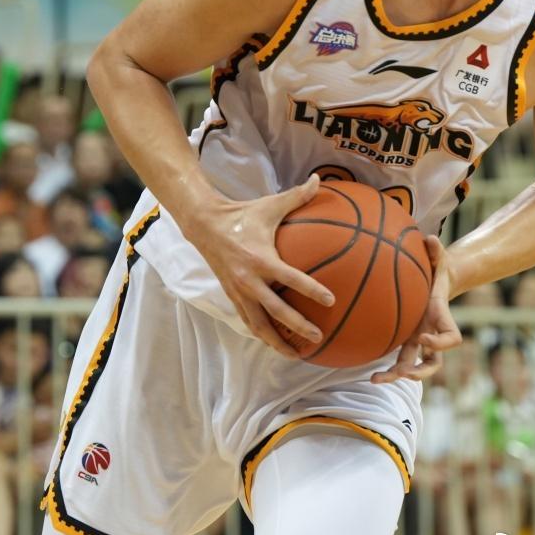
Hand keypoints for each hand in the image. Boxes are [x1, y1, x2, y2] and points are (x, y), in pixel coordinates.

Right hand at [179, 173, 335, 357]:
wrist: (204, 225)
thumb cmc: (242, 215)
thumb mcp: (270, 204)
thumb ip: (297, 196)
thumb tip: (319, 179)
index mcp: (261, 259)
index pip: (291, 279)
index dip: (311, 290)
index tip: (330, 301)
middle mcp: (249, 280)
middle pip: (276, 311)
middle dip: (297, 326)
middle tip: (318, 337)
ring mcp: (239, 291)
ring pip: (259, 325)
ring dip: (277, 341)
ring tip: (296, 355)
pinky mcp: (231, 296)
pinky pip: (248, 321)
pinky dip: (262, 334)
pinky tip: (275, 343)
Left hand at [371, 236, 461, 383]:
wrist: (435, 282)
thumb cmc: (437, 270)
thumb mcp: (440, 259)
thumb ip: (437, 251)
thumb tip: (430, 238)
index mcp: (441, 317)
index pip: (451, 338)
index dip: (441, 343)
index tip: (424, 339)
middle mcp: (431, 333)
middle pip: (433, 363)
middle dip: (419, 372)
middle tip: (403, 374)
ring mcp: (418, 340)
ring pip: (412, 366)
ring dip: (396, 376)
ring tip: (374, 379)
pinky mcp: (405, 339)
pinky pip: (396, 356)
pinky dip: (383, 365)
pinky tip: (361, 367)